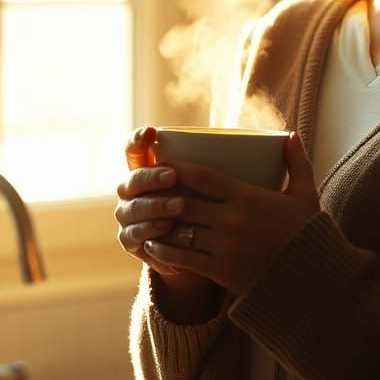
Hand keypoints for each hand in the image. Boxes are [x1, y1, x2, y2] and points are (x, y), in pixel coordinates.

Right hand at [116, 125, 209, 291]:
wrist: (191, 247)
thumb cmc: (205, 205)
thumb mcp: (209, 184)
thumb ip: (212, 165)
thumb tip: (251, 139)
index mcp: (144, 170)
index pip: (134, 149)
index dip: (138, 140)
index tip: (151, 131)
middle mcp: (130, 191)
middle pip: (133, 180)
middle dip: (151, 177)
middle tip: (172, 176)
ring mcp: (128, 216)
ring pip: (132, 208)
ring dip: (154, 206)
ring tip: (177, 206)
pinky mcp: (131, 241)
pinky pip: (134, 235)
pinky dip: (150, 231)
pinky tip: (165, 228)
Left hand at [141, 131, 319, 295]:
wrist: (313, 280)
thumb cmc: (307, 233)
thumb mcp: (305, 195)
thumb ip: (297, 164)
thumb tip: (292, 135)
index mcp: (249, 197)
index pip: (204, 176)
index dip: (179, 167)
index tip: (164, 161)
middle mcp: (233, 220)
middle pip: (185, 202)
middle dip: (164, 195)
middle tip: (149, 189)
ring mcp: (225, 247)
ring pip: (180, 230)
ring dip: (160, 223)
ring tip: (147, 216)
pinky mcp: (221, 271)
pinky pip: (184, 258)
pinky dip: (164, 250)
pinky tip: (154, 244)